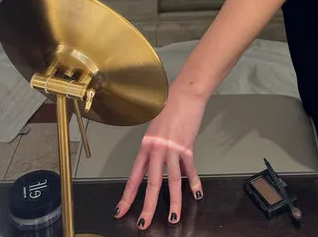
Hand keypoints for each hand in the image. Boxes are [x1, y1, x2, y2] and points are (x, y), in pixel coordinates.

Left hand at [115, 90, 206, 229]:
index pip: (134, 177)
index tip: (121, 210)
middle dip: (148, 207)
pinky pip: (190, 168)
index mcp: (146, 145)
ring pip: (173, 181)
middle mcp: (158, 149)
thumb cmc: (170, 105)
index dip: (127, 196)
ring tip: (174, 217)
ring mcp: (173, 149)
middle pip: (152, 183)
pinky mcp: (188, 146)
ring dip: (174, 202)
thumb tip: (156, 162)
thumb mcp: (154, 127)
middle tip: (145, 224)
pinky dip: (194, 182)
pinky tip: (196, 193)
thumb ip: (154, 147)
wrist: (186, 93)